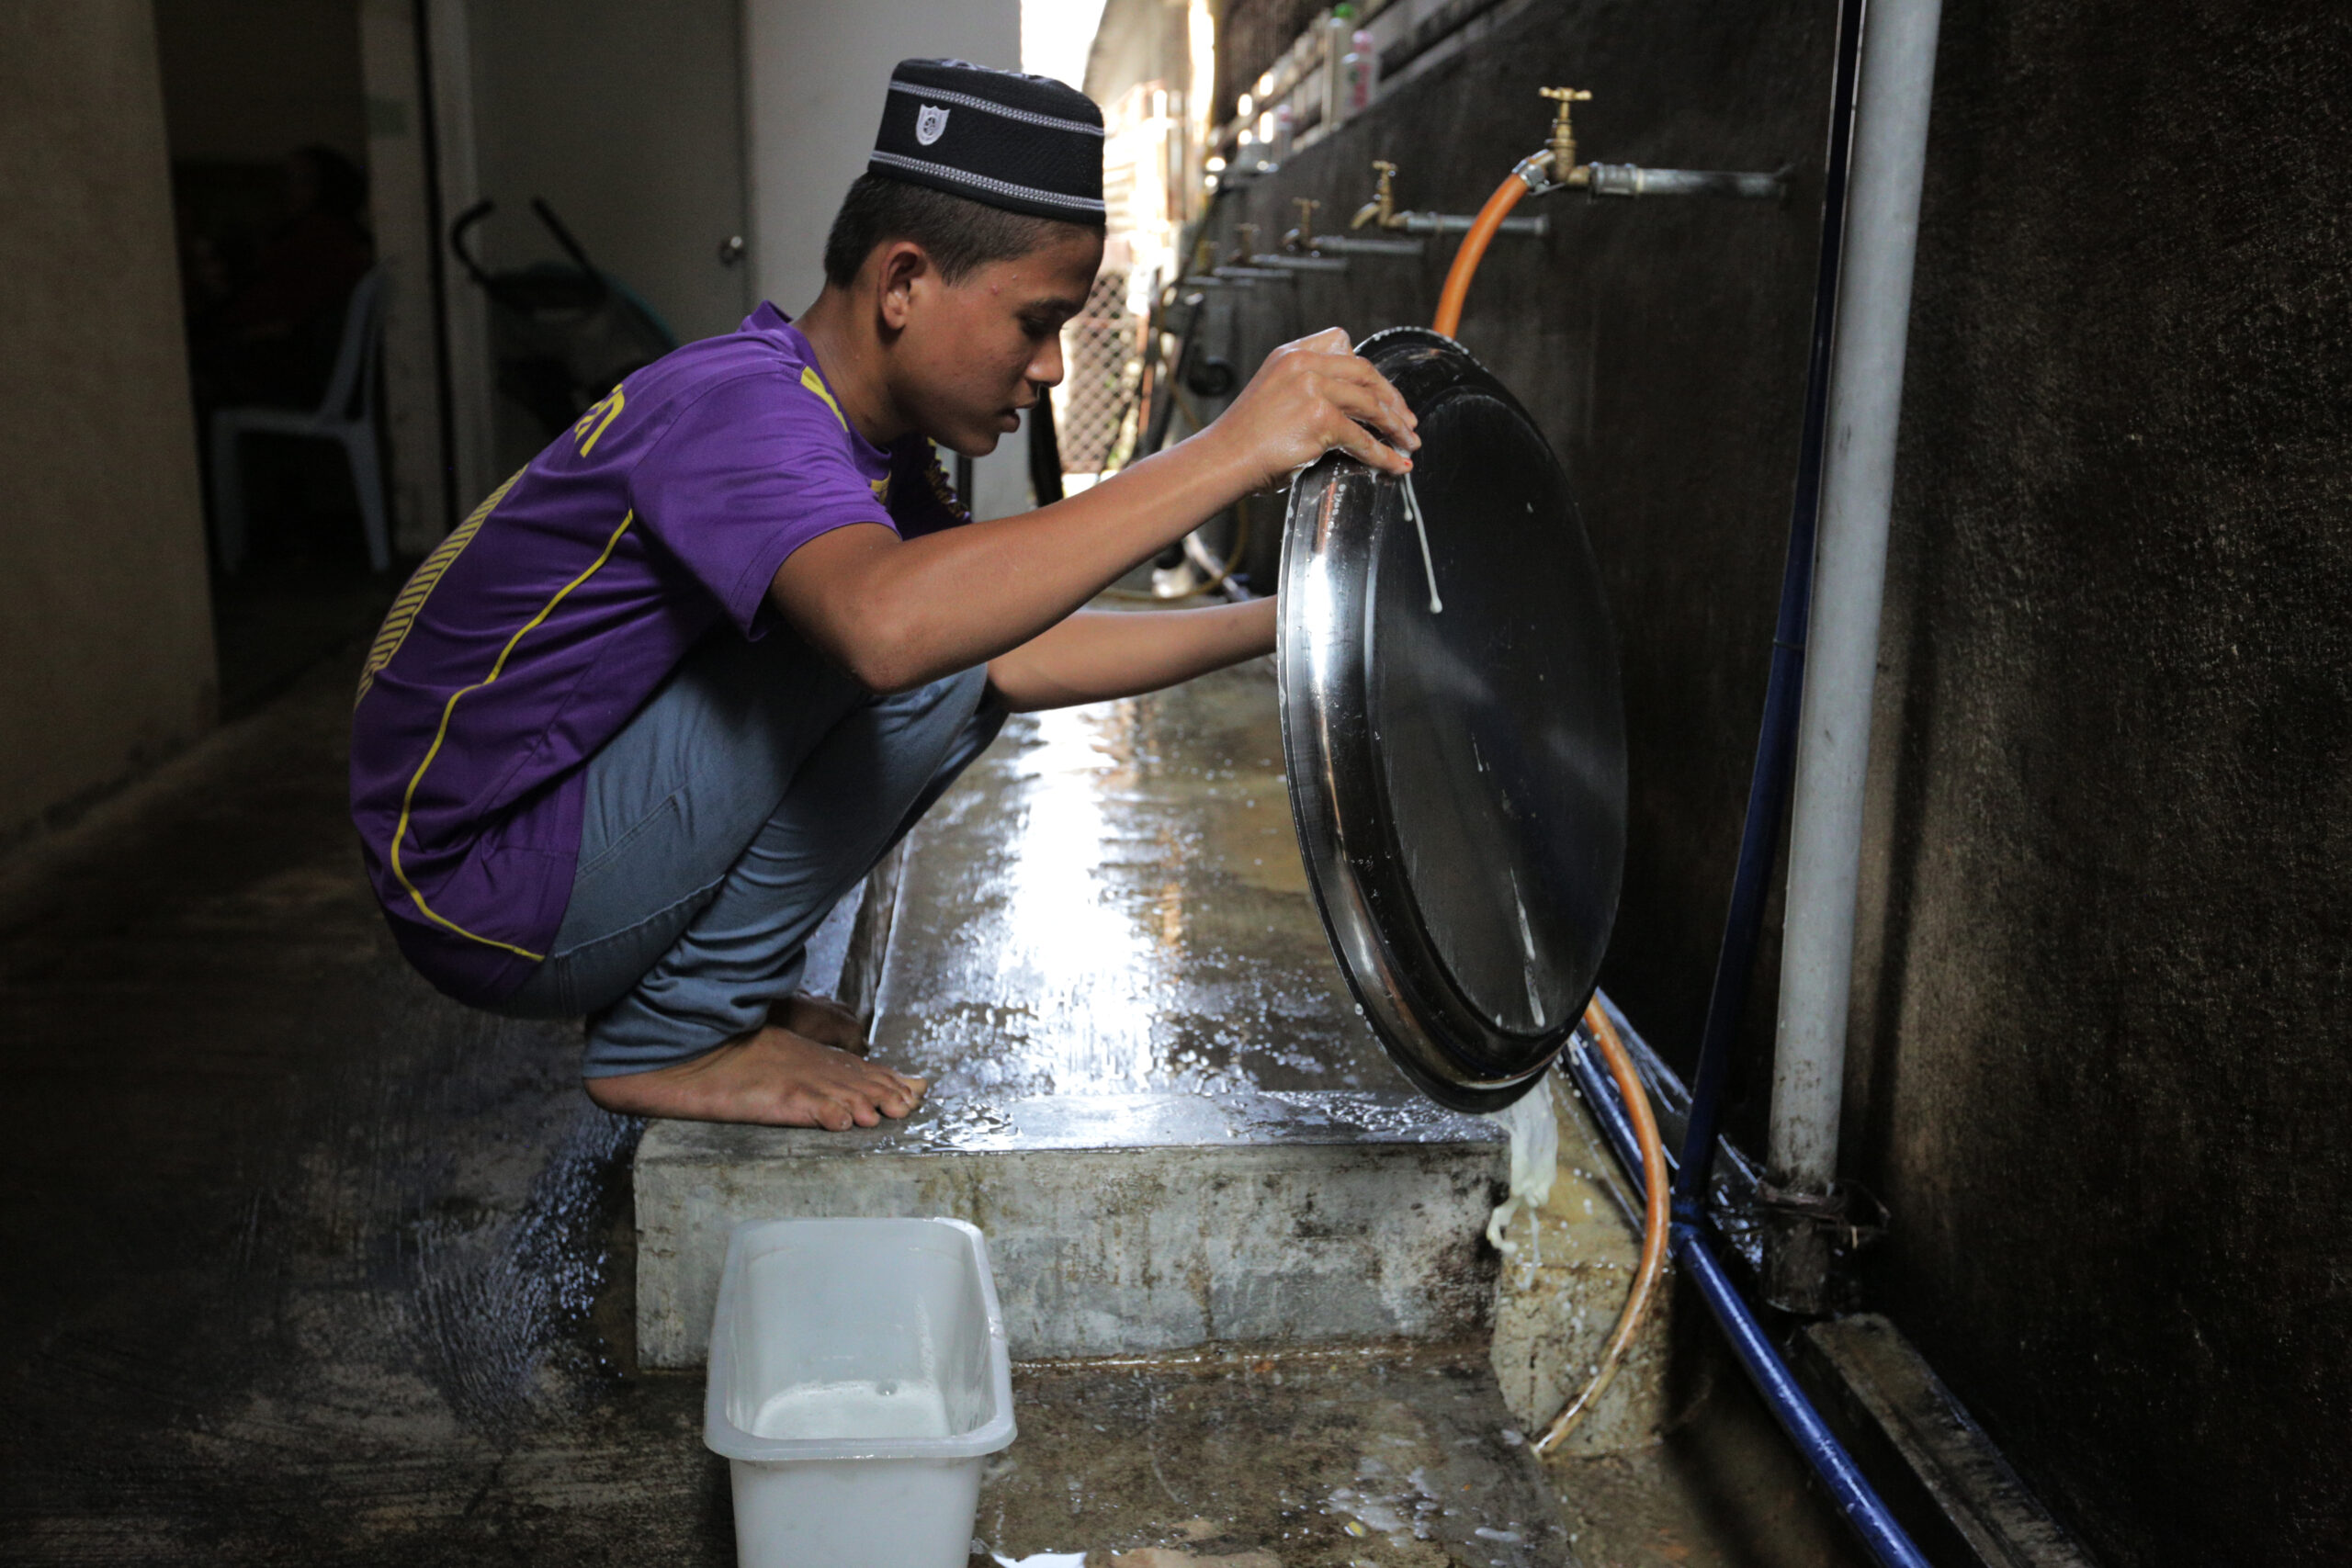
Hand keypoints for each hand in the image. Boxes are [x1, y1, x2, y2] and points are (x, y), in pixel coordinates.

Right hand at [1203, 327, 1417, 492]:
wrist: (1222, 459)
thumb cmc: (1245, 439)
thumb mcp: (1273, 393)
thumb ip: (1305, 388)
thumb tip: (1347, 410)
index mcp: (1290, 354)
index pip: (1341, 341)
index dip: (1366, 367)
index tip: (1381, 388)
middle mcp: (1303, 364)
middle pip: (1364, 371)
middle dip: (1392, 398)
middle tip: (1406, 420)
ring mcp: (1312, 388)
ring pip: (1370, 403)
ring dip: (1395, 426)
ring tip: (1409, 443)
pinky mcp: (1320, 418)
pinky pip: (1362, 438)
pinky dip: (1383, 455)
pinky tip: (1394, 465)